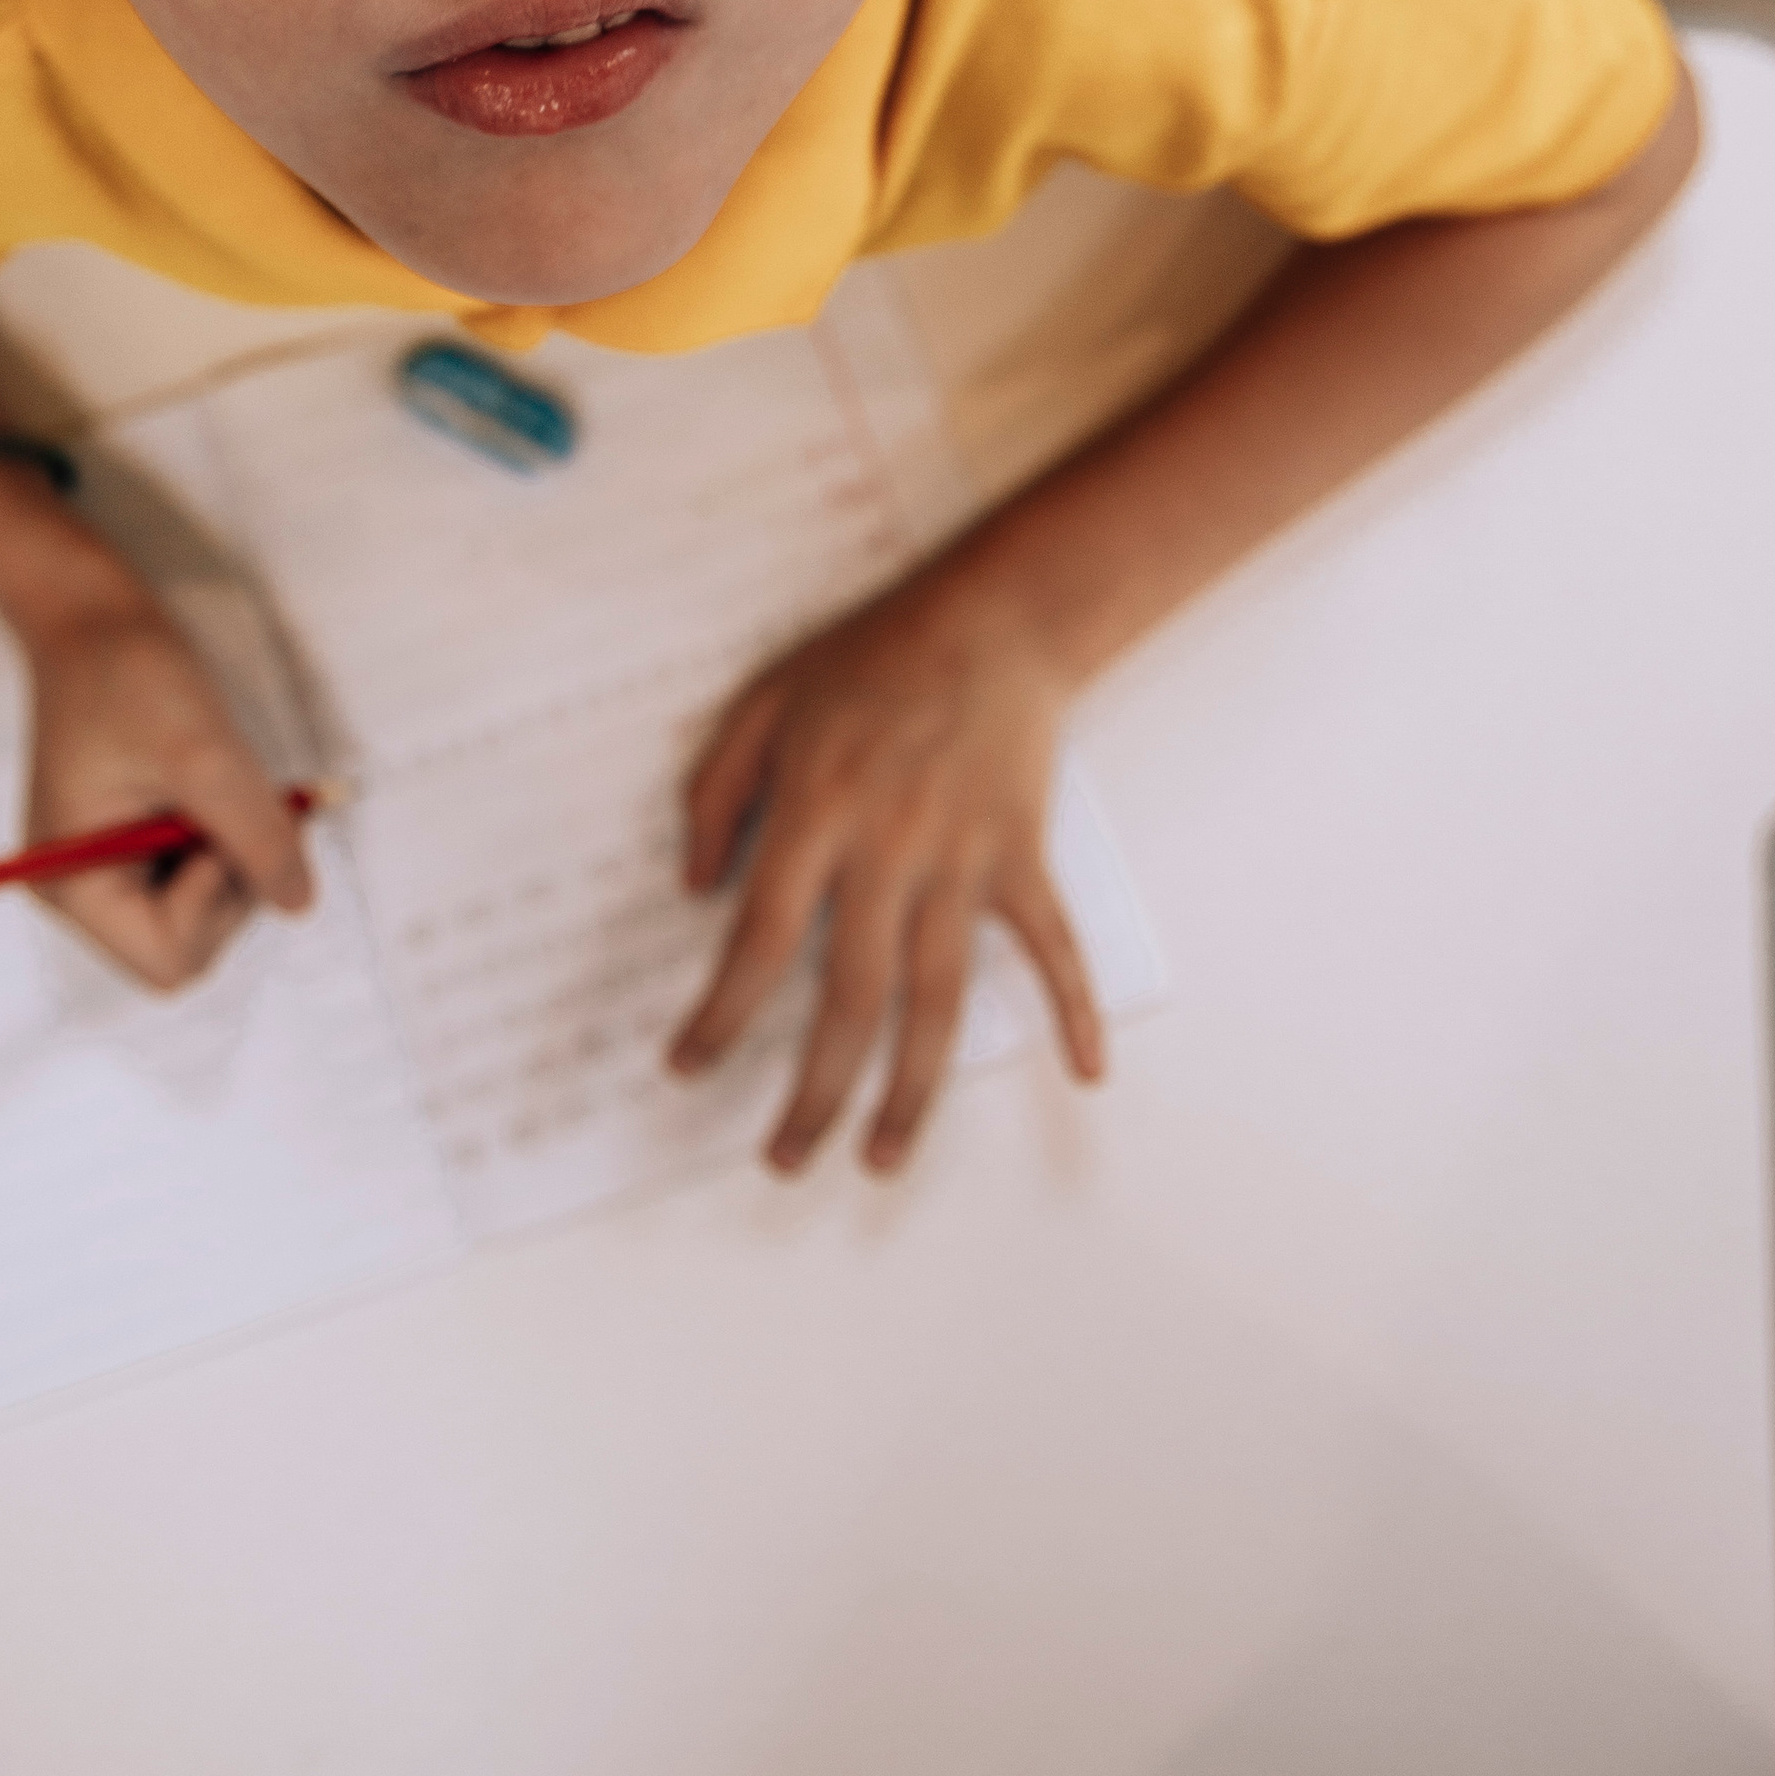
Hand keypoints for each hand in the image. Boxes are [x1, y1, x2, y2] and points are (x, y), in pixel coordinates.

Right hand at [22, 589, 314, 989]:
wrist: (92, 616)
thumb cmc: (127, 672)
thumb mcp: (203, 753)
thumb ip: (255, 835)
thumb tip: (298, 903)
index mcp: (73, 882)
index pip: (169, 959)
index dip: (215, 904)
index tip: (220, 824)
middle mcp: (82, 890)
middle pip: (190, 943)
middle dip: (232, 879)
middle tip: (235, 797)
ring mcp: (106, 869)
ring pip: (203, 910)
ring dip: (234, 852)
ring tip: (219, 778)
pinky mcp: (132, 843)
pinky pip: (198, 873)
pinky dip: (225, 836)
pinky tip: (215, 784)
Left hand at [668, 554, 1104, 1174]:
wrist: (993, 616)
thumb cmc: (871, 656)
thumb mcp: (761, 701)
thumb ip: (716, 793)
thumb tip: (697, 890)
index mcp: (816, 813)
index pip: (758, 941)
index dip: (721, 1016)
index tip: (689, 1067)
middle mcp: (889, 850)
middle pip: (848, 999)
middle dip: (813, 1092)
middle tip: (783, 1158)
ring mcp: (963, 860)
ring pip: (937, 999)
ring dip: (910, 1090)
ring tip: (883, 1159)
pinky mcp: (1022, 856)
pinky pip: (1054, 946)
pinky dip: (1076, 1008)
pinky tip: (1085, 1074)